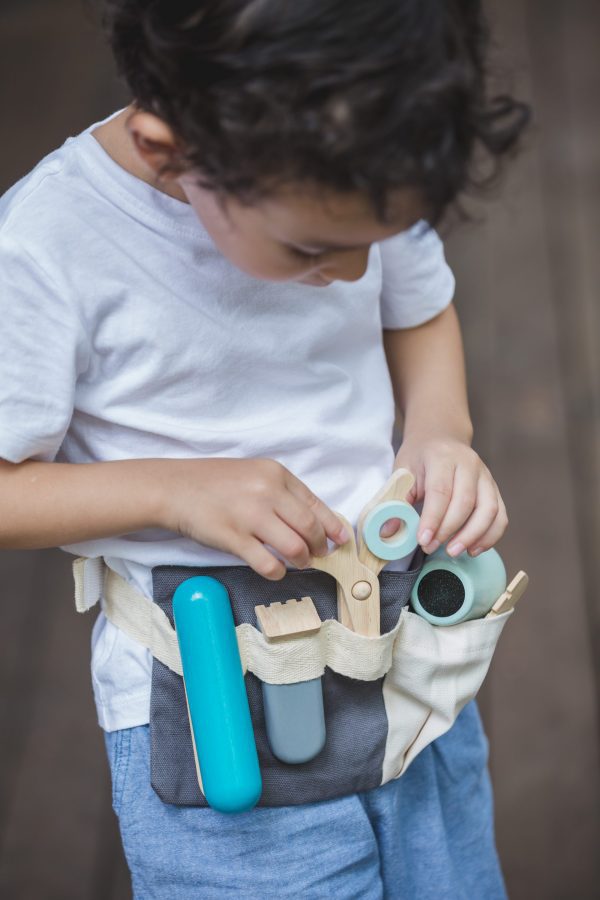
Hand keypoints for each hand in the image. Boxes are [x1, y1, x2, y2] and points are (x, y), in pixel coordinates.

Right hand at [160, 457, 347, 578]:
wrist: (175, 488)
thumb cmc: (215, 482)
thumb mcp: (254, 474)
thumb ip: (281, 493)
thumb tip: (312, 521)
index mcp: (276, 474)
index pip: (316, 504)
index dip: (333, 526)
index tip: (341, 539)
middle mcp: (267, 492)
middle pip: (310, 528)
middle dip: (319, 546)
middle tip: (318, 554)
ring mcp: (250, 516)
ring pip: (295, 548)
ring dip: (301, 560)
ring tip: (297, 562)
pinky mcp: (234, 538)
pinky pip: (268, 564)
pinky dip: (278, 572)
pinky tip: (275, 570)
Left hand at [389, 434, 507, 556]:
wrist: (440, 437)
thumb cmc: (419, 458)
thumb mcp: (402, 472)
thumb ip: (396, 501)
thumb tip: (388, 532)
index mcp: (442, 457)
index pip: (440, 490)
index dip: (433, 518)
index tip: (423, 539)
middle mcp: (469, 464)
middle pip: (466, 502)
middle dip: (448, 530)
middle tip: (431, 547)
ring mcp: (485, 476)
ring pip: (488, 510)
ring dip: (472, 536)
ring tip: (453, 552)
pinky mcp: (494, 489)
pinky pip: (500, 516)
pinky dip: (490, 536)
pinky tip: (473, 549)